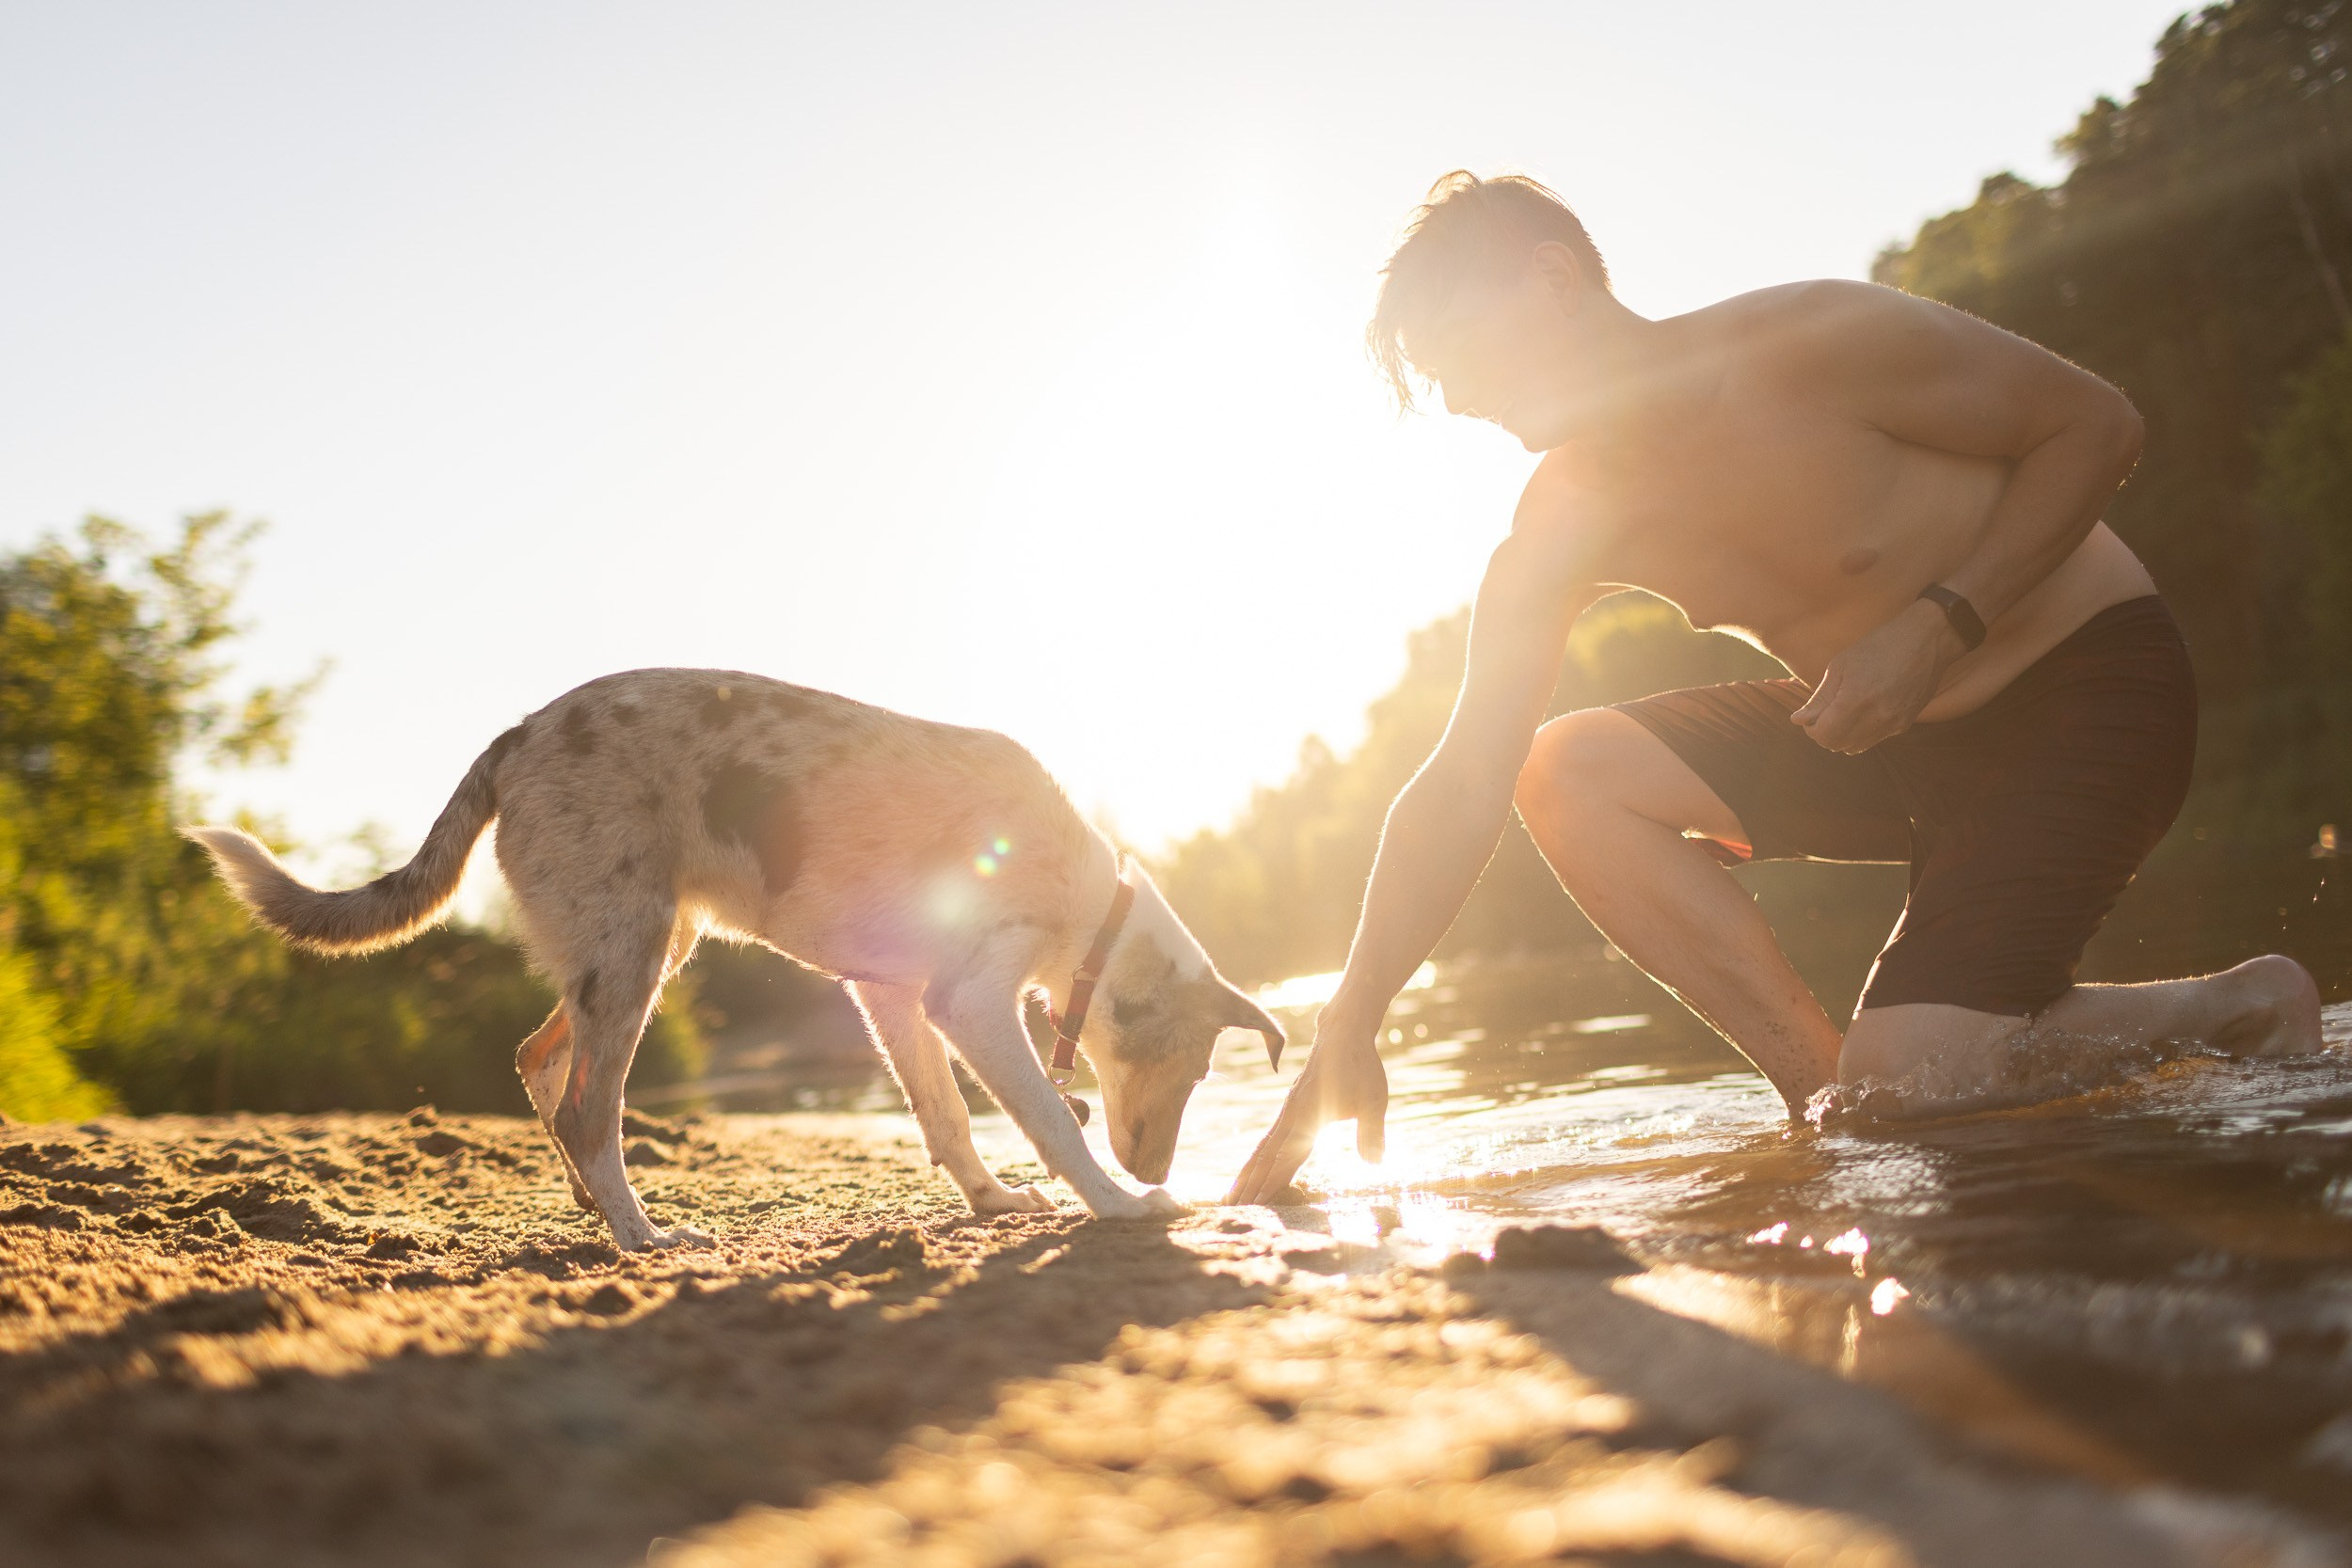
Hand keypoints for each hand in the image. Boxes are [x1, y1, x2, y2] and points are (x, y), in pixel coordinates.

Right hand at [1224, 1019, 1387, 1203]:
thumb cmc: (1360, 1067)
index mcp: (1308, 1119)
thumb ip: (1371, 1133)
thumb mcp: (1373, 1101)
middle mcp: (1291, 1118)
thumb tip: (1374, 1164)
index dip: (1272, 1183)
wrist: (1343, 1034)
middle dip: (1249, 1186)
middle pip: (1265, 1159)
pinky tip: (1254, 1168)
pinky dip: (1257, 1159)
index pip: (1286, 1159)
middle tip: (1230, 1209)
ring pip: (1262, 1150)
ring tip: (1230, 1196)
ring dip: (1246, 1175)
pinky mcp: (1291, 1110)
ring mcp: (1288, 1114)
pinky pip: (1269, 1141)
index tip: (1257, 1205)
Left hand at [1790, 599, 1965, 752]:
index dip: (1812, 729)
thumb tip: (1798, 720)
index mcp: (1856, 700)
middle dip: (1825, 733)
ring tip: (1844, 711)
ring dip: (1843, 735)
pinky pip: (1874, 740)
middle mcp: (1877, 717)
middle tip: (1825, 713)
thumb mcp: (1841, 665)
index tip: (1811, 716)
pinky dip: (1862, 732)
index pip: (1824, 736)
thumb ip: (1820, 698)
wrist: (1927, 640)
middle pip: (1837, 746)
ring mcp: (1894, 723)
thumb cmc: (1879, 646)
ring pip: (1855, 747)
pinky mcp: (1905, 724)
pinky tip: (1864, 710)